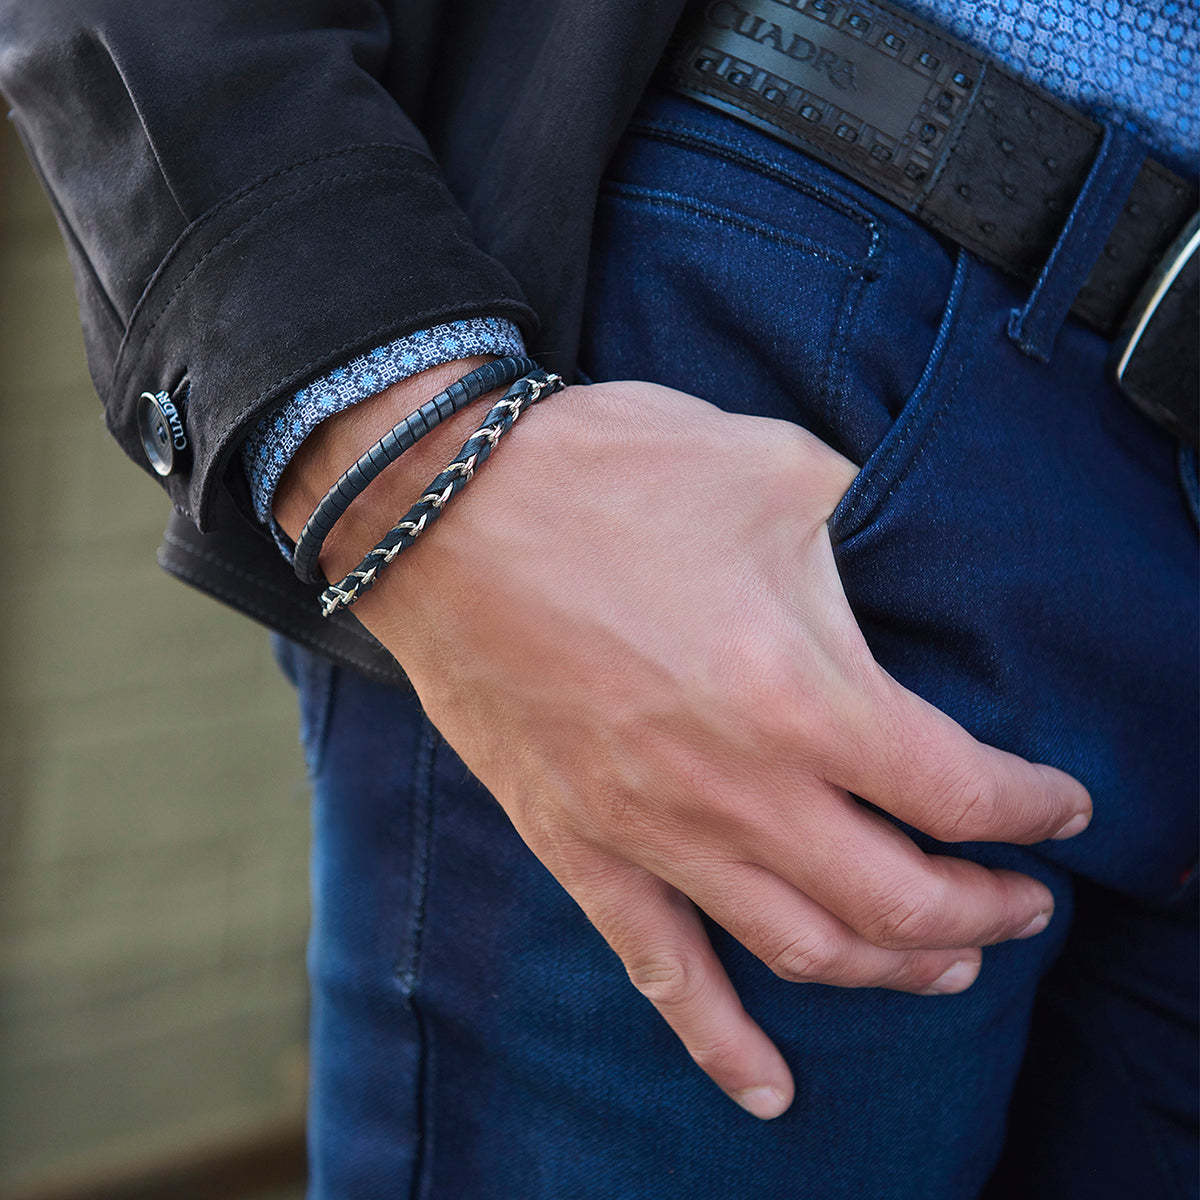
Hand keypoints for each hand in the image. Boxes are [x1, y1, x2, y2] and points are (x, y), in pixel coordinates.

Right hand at [276, 364, 1090, 1119]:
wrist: (440, 508)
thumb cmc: (606, 475)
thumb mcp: (772, 467)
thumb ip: (867, 527)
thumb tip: (911, 558)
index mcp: (798, 692)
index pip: (957, 790)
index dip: (1030, 808)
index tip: (1059, 807)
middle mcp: (737, 787)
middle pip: (900, 899)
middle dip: (985, 911)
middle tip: (1023, 904)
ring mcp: (652, 831)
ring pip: (803, 949)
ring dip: (894, 970)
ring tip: (944, 966)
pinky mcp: (579, 846)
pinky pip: (660, 972)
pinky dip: (723, 1043)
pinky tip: (771, 1090)